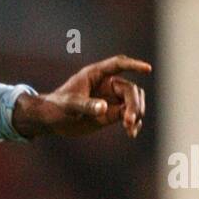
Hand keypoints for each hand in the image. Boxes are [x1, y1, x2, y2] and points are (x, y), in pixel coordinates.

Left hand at [12, 56, 150, 139]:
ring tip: (130, 129)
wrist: (51, 120)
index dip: (133, 65)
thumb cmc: (56, 107)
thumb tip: (105, 108)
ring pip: (133, 102)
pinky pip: (129, 115)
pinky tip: (132, 133)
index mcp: (95, 75)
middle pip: (130, 89)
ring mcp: (111, 99)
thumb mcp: (69, 106)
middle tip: (128, 121)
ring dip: (136, 114)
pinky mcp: (112, 113)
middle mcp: (107, 84)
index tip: (147, 69)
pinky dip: (133, 123)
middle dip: (133, 104)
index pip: (118, 65)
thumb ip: (86, 105)